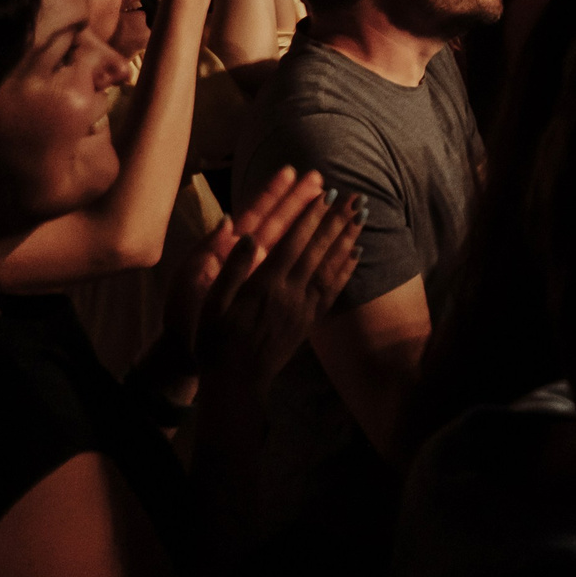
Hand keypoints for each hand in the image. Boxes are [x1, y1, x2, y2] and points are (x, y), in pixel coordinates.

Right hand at [185, 167, 363, 388]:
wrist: (236, 382)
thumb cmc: (216, 341)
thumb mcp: (213, 303)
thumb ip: (232, 268)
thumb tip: (246, 233)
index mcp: (265, 285)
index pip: (293, 242)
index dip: (311, 217)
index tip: (326, 194)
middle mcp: (290, 294)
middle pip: (318, 250)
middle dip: (337, 221)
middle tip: (355, 197)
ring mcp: (303, 309)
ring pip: (330, 267)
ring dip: (347, 240)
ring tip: (362, 217)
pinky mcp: (309, 323)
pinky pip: (332, 291)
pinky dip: (345, 270)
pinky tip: (356, 255)